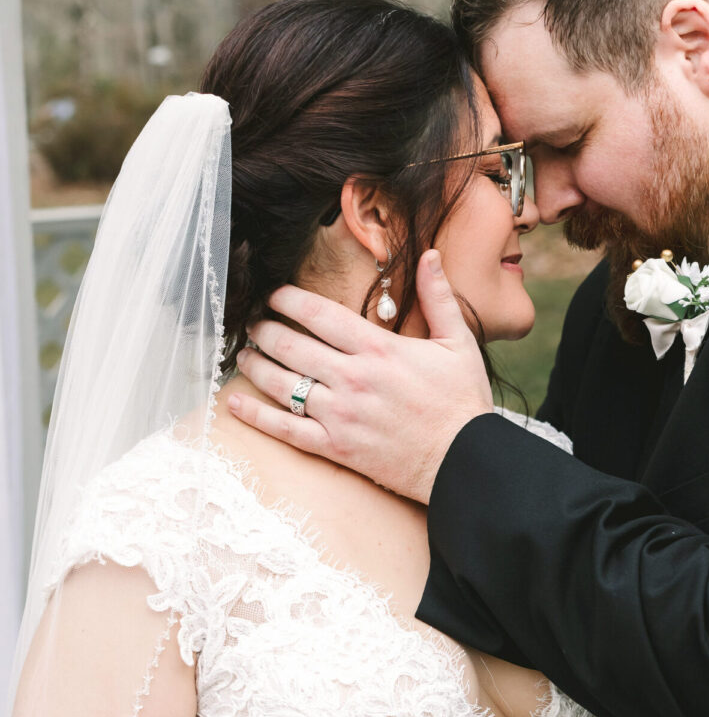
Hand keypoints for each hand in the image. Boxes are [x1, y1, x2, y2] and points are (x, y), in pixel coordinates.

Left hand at [229, 251, 493, 503]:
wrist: (464, 461)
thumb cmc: (462, 403)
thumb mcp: (458, 343)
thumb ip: (438, 297)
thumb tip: (429, 255)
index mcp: (378, 348)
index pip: (318, 313)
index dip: (287, 299)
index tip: (273, 295)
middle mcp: (352, 377)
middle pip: (291, 344)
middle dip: (264, 329)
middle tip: (253, 323)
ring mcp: (340, 414)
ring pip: (282, 383)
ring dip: (255, 365)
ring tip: (244, 355)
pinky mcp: (336, 447)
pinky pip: (287, 429)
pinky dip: (257, 417)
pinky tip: (235, 404)